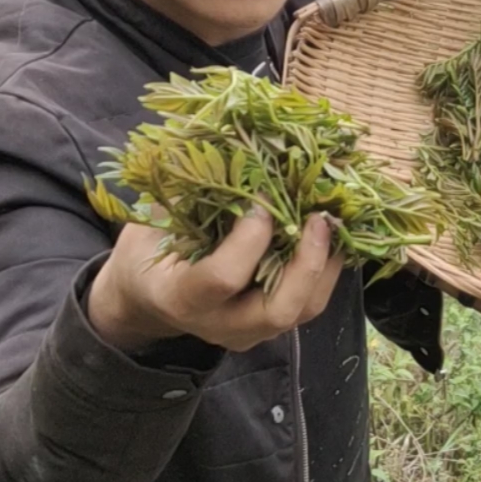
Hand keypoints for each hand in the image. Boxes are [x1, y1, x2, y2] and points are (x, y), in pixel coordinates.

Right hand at [87, 207, 346, 355]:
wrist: (145, 298)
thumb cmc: (148, 250)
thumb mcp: (152, 223)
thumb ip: (188, 198)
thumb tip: (231, 150)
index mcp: (179, 297)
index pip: (222, 278)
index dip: (248, 240)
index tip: (260, 202)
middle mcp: (218, 324)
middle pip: (278, 310)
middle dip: (306, 262)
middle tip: (319, 217)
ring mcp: (248, 331)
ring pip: (303, 310)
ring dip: (326, 265)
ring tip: (335, 222)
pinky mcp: (268, 326)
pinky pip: (308, 304)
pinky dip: (327, 270)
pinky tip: (332, 236)